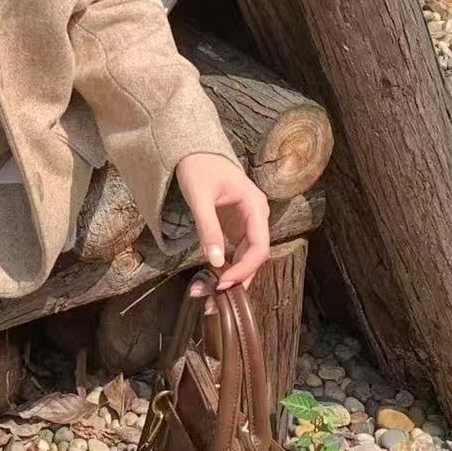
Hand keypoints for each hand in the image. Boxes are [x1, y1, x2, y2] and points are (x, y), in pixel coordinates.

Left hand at [174, 152, 270, 308]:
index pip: (259, 247)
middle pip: (253, 258)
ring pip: (244, 259)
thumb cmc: (198, 166)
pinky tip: (207, 282)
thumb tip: (216, 262)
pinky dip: (222, 269)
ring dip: (228, 279)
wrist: (192, 149)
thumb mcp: (199, 196)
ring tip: (206, 296)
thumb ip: (208, 228)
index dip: (245, 269)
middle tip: (213, 301)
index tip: (224, 284)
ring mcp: (245, 223)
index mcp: (255, 206)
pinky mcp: (233, 228)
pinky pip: (233, 253)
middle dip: (236, 281)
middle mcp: (255, 217)